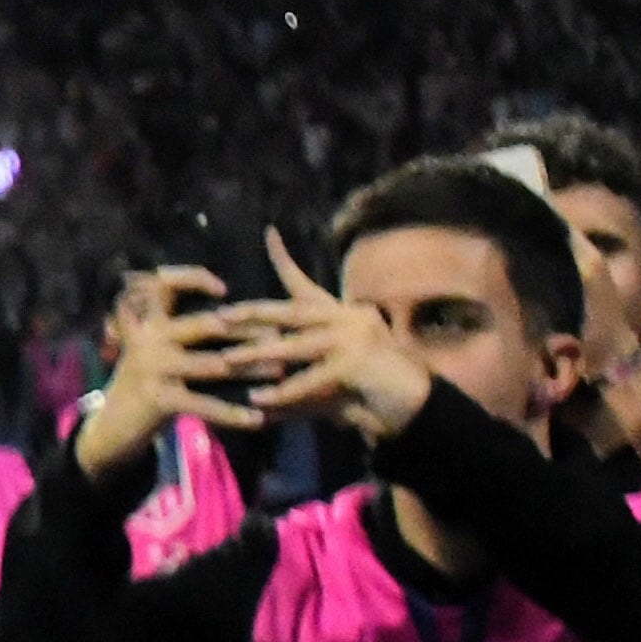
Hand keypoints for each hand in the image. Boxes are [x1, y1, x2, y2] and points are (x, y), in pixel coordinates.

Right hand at [71, 268, 268, 477]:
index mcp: (145, 321)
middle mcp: (148, 337)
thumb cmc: (142, 383)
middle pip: (204, 324)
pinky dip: (233, 413)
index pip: (165, 286)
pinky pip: (205, 404)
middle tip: (278, 335)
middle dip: (244, 329)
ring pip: (213, 364)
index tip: (223, 288)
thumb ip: (173, 331)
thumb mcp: (149, 350)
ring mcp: (153, 367)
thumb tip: (225, 319)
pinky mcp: (159, 398)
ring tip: (279, 372)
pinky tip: (257, 419)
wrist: (111, 427)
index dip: (191, 279)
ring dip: (250, 369)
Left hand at [226, 230, 435, 445]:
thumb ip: (298, 377)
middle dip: (255, 313)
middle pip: (294, 311)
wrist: (418, 407)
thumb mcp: (331, 379)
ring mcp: (354, 340)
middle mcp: (349, 319)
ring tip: (230, 359)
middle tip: (222, 316)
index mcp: (343, 315)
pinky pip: (311, 379)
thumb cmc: (372, 392)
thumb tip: (263, 385)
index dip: (285, 259)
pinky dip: (284, 391)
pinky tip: (260, 398)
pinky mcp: (355, 365)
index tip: (269, 234)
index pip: (309, 286)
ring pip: (296, 345)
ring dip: (260, 353)